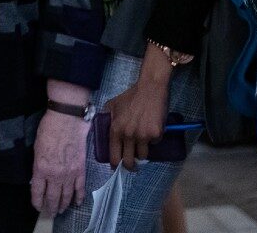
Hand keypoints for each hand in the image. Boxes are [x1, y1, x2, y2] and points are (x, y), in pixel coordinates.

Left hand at [30, 110, 89, 215]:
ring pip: (66, 196)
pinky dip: (78, 197)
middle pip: (52, 198)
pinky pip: (80, 188)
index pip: (37, 192)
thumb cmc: (48, 128)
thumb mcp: (37, 147)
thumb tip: (40, 175)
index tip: (37, 206)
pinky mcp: (80, 170)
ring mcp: (69, 174)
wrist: (67, 119)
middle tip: (49, 213)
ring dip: (63, 205)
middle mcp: (55, 175)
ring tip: (60, 210)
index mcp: (41, 168)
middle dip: (50, 207)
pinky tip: (77, 203)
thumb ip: (38, 164)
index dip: (37, 201)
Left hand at [106, 49, 170, 170]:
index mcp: (116, 129)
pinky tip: (152, 128)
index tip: (117, 167)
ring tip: (143, 141)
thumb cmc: (131, 96)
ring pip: (143, 155)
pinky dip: (154, 139)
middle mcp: (128, 135)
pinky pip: (154, 144)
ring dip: (143, 151)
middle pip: (129, 162)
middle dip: (131, 166)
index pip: (114, 156)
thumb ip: (107, 117)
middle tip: (133, 164)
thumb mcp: (113, 104)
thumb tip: (101, 127)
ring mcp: (143, 135)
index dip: (115, 165)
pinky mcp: (156, 134)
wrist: (150, 88)